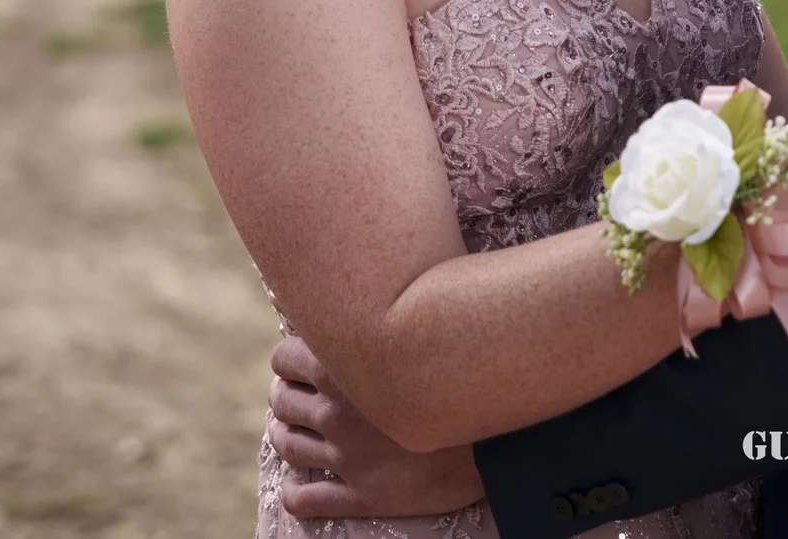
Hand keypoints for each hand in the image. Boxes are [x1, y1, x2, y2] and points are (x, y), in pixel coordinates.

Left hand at [267, 335, 484, 519]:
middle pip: (283, 402)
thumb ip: (383, 314)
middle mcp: (339, 413)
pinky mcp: (363, 494)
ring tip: (292, 432)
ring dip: (284, 436)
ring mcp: (348, 457)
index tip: (300, 364)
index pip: (285, 359)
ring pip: (289, 446)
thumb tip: (348, 286)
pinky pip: (307, 500)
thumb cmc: (466, 370)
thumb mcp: (422, 332)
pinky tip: (299, 487)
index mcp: (348, 369)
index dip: (288, 360)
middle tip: (297, 396)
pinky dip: (295, 494)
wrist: (504, 433)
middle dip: (286, 397)